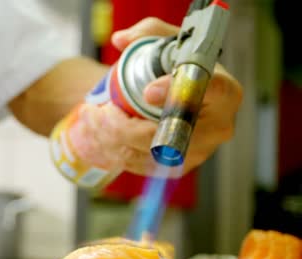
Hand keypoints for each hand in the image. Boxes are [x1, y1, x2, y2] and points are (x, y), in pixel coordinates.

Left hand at [80, 17, 242, 177]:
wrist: (176, 97)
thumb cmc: (177, 68)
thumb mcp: (168, 42)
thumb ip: (147, 32)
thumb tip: (121, 40)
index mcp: (225, 92)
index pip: (211, 92)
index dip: (178, 94)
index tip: (147, 92)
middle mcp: (217, 127)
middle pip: (167, 134)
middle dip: (124, 126)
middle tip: (100, 110)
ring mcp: (198, 152)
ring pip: (148, 154)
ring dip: (112, 139)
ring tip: (92, 118)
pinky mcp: (177, 167)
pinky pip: (141, 165)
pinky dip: (115, 151)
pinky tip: (99, 134)